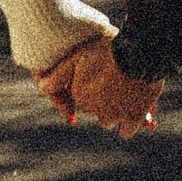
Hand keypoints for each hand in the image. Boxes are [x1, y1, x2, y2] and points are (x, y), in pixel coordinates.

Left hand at [36, 40, 161, 138]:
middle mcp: (93, 108)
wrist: (140, 49)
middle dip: (102, 99)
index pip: (82, 96)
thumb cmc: (109, 48)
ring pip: (110, 120)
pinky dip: (128, 125)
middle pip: (95, 109)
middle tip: (114, 82)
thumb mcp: (79, 56)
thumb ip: (59, 74)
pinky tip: (136, 115)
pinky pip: (126, 132)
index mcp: (80, 93)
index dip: (90, 85)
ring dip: (115, 112)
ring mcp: (114, 115)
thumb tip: (40, 87)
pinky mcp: (133, 119)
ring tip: (126, 93)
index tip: (100, 74)